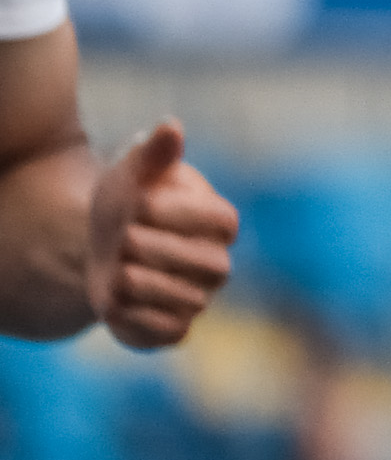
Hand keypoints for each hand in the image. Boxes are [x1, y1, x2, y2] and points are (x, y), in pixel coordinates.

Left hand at [85, 119, 238, 349]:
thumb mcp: (131, 173)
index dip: (175, 213)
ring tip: (116, 267)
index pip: (221, 221)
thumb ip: (153, 153)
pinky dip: (134, 318)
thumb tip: (171, 126)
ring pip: (180, 298)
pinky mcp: (173, 330)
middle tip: (121, 238)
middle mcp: (218, 264)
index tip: (139, 203)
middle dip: (148, 248)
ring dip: (134, 280)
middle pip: (202, 263)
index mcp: (221, 222)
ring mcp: (198, 299)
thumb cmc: (125, 202)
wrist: (99, 248)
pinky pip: (167, 333)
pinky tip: (115, 298)